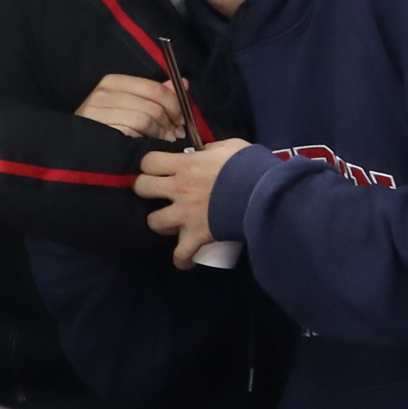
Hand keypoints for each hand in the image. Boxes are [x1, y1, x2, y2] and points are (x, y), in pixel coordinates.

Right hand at [76, 73, 190, 143]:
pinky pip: (134, 132)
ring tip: (165, 140)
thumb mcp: (129, 103)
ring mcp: (99, 111)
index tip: (181, 118)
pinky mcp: (100, 129)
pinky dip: (146, 140)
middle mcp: (104, 93)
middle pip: (153, 105)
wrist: (77, 146)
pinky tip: (150, 144)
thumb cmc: (106, 124)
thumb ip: (154, 93)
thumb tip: (182, 83)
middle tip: (176, 133)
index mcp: (113, 81)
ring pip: (146, 119)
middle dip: (170, 121)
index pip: (155, 88)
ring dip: (160, 133)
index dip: (175, 104)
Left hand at [137, 138, 249, 267]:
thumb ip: (214, 148)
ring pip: (154, 222)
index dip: (150, 165)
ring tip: (170, 224)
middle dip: (146, 190)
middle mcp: (179, 188)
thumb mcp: (232, 147)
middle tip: (157, 193)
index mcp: (186, 165)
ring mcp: (186, 213)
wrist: (265, 193)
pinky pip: (181, 253)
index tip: (158, 169)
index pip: (149, 161)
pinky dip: (182, 259)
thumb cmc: (251, 167)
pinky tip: (184, 261)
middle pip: (142, 188)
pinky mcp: (198, 235)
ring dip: (159, 223)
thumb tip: (206, 150)